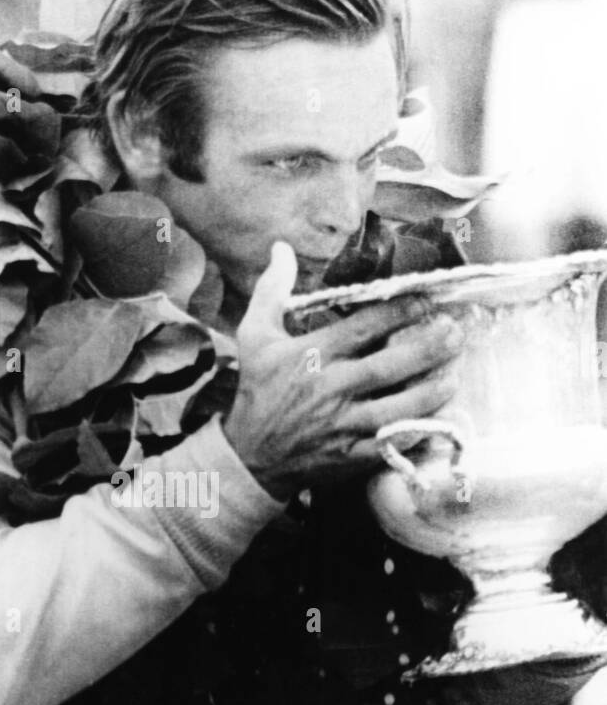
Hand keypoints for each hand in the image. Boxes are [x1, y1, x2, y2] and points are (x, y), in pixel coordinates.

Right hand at [223, 242, 462, 499]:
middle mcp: (331, 388)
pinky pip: (390, 444)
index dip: (399, 311)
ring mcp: (342, 425)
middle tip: (455, 332)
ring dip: (430, 391)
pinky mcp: (350, 455)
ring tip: (456, 373)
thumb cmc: (257, 391)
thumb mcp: (254, 336)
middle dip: (428, 347)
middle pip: (389, 365)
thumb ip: (271, 290)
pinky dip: (415, 433)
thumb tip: (281, 247)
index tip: (425, 300)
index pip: (364, 327)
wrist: (249, 456)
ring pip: (396, 407)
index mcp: (312, 355)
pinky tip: (438, 418)